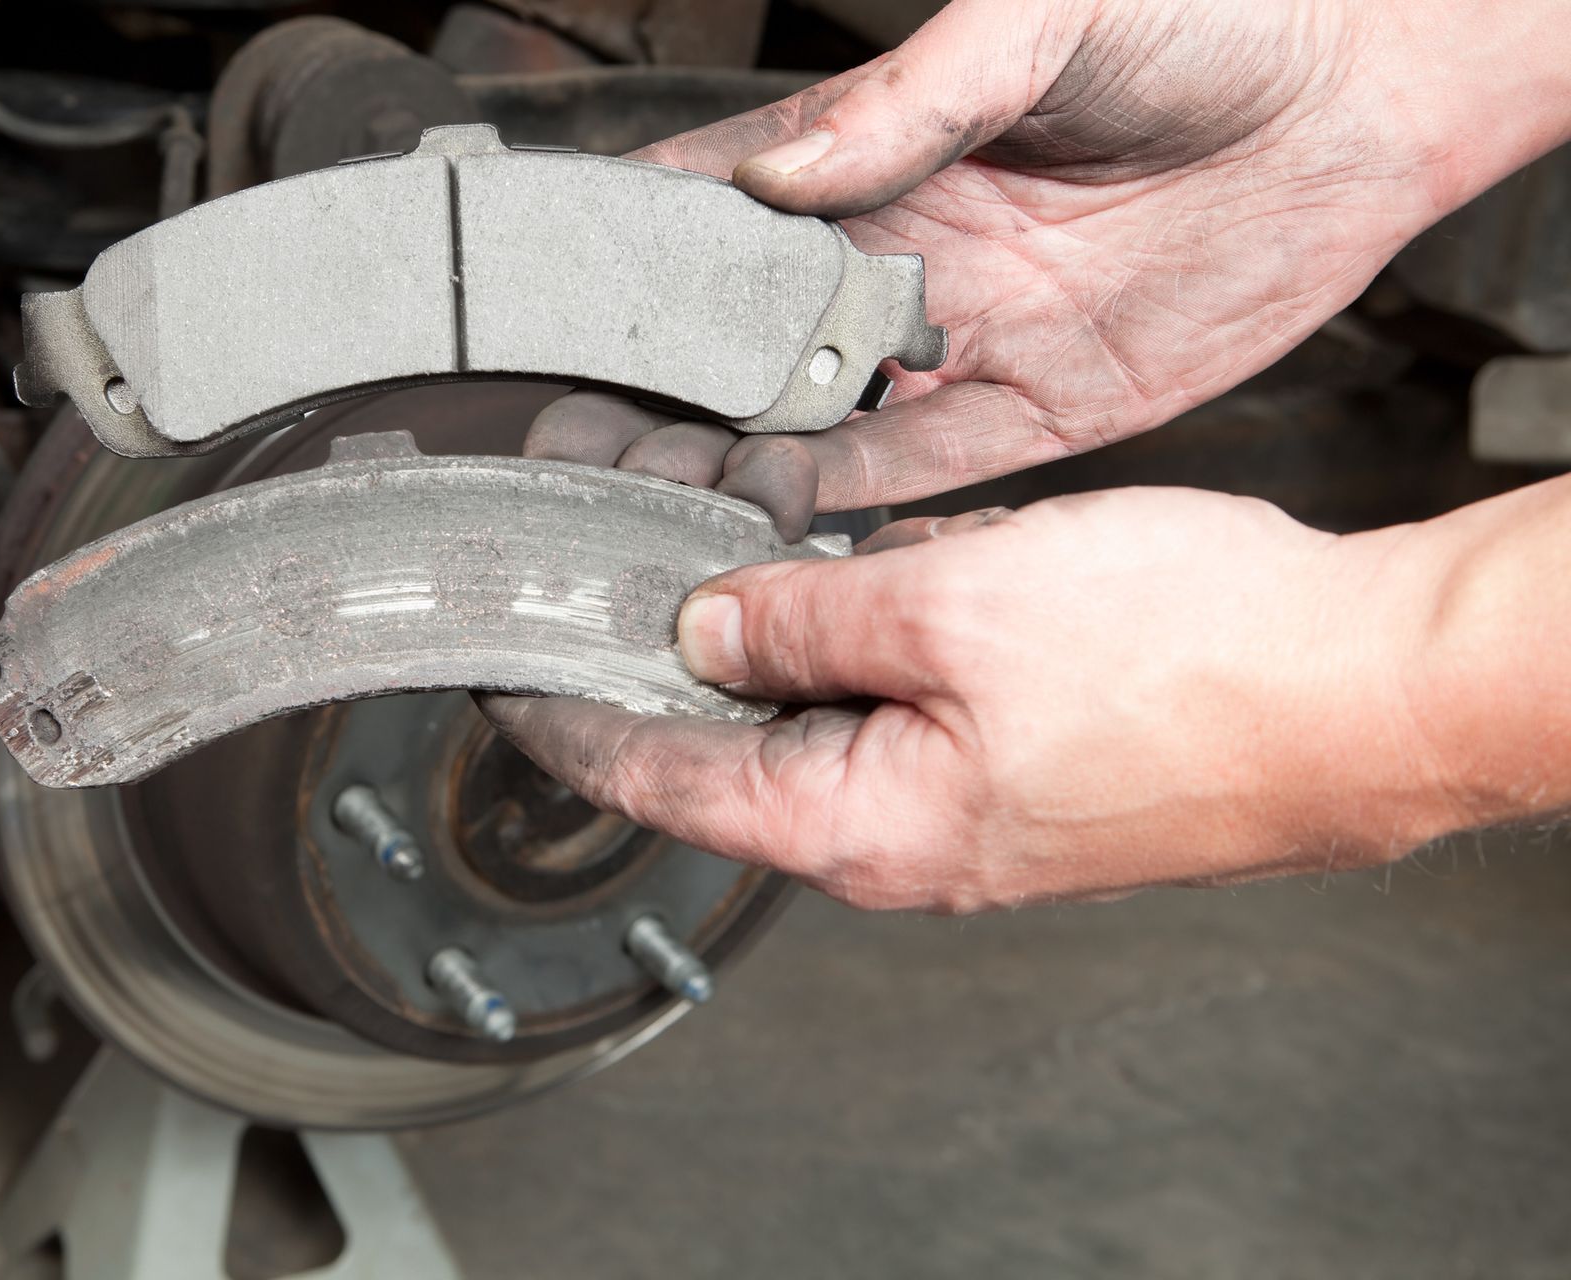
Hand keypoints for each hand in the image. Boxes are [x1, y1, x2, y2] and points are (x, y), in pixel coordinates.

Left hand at [483, 487, 1475, 911]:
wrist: (1364, 689)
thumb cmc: (1193, 664)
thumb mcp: (952, 604)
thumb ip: (806, 616)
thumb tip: (706, 625)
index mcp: (861, 826)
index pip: (662, 781)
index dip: (570, 720)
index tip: (505, 678)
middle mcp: (905, 837)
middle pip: (736, 752)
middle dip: (665, 662)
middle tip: (603, 574)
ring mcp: (969, 806)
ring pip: (827, 718)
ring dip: (771, 640)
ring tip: (717, 553)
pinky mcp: (1024, 766)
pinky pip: (906, 703)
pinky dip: (861, 638)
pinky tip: (849, 571)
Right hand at [528, 0, 1570, 532]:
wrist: (1362, 96)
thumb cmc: (1210, 15)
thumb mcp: (1041, 19)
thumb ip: (907, 101)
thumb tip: (786, 174)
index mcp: (885, 152)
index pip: (726, 210)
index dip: (642, 258)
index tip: (562, 305)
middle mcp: (908, 254)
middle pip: (750, 336)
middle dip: (664, 387)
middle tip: (581, 434)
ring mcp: (966, 336)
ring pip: (819, 415)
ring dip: (737, 457)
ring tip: (650, 495)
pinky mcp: (1037, 406)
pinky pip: (921, 467)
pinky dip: (845, 496)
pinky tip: (774, 517)